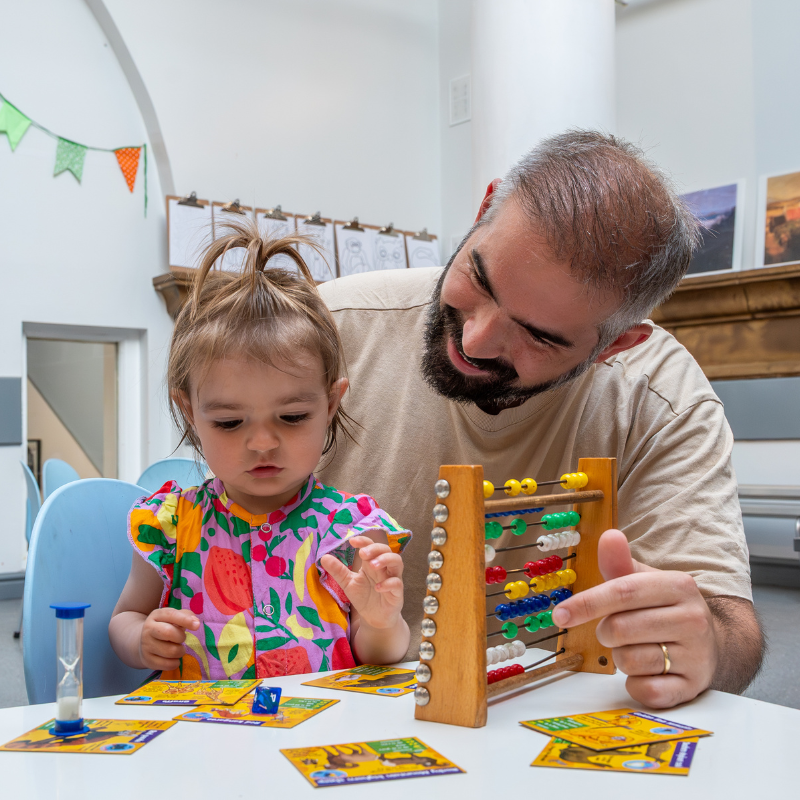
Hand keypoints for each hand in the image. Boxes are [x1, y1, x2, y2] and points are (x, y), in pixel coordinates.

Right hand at [139, 608, 199, 670]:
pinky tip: (174, 658)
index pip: (171, 615)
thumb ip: (185, 616)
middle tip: (182, 639)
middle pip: (168, 632)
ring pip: (170, 651)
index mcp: (156, 615)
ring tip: (178, 649)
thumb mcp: (173, 617)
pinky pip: (167, 664)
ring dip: (180, 651)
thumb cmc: (165, 627)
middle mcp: (148, 629)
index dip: (185, 620)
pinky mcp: (147, 660)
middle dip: (181, 637)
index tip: (196, 626)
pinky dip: (175, 663)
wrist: (144, 641)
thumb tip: (196, 623)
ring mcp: (146, 646)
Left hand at [320, 535, 403, 629]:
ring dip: (385, 560)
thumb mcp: (348, 583)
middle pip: (386, 550)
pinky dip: (388, 583)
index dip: (364, 541)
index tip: (352, 541)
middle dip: (375, 549)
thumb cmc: (363, 597)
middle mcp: (383, 568)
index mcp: (371, 563)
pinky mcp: (397, 593)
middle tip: (362, 554)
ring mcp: (392, 579)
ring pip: (397, 562)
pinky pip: (397, 584)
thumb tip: (324, 557)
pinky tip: (377, 588)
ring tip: (372, 565)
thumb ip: (338, 571)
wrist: (374, 618)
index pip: (371, 545)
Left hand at [551, 529, 717, 707]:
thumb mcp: (645, 580)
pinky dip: (635, 684)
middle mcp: (692, 619)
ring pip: (631, 661)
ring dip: (620, 658)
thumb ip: (620, 563)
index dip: (587, 603)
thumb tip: (608, 536)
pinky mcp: (693, 687)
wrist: (710, 644)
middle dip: (605, 632)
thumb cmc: (664, 608)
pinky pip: (646, 691)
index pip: (623, 592)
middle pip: (621, 629)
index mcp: (678, 586)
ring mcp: (696, 655)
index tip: (560, 615)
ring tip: (635, 648)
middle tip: (614, 631)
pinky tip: (645, 672)